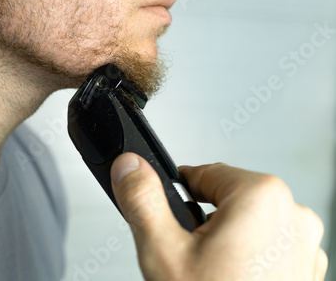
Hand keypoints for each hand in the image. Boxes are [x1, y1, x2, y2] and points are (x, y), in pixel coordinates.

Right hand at [110, 152, 327, 280]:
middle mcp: (293, 215)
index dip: (180, 196)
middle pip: (227, 197)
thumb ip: (142, 199)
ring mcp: (304, 244)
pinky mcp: (305, 267)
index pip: (205, 173)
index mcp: (262, 197)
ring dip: (225, 239)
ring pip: (246, 222)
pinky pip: (267, 244)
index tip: (174, 220)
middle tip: (192, 256)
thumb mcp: (163, 251)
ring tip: (212, 273)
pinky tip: (231, 280)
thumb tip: (130, 166)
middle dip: (204, 221)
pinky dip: (246, 256)